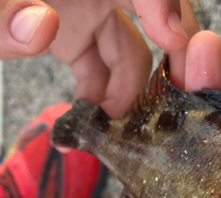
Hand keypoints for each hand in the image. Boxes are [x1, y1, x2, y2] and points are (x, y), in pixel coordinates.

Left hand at [0, 0, 220, 115]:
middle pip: (152, 19)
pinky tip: (90, 123)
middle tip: (165, 105)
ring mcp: (79, 12)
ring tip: (114, 132)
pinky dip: (102, 97)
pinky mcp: (68, 36)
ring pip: (129, 51)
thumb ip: (1, 16)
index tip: (173, 43)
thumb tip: (43, 25)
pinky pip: (101, 66)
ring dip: (130, 94)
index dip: (164, 5)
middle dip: (168, 61)